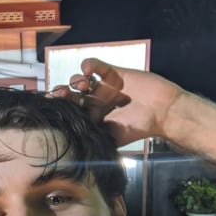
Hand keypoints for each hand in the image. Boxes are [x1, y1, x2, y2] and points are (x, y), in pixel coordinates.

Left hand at [50, 57, 183, 147]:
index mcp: (92, 116)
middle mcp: (94, 101)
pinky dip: (90, 65)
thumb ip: (96, 139)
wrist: (163, 112)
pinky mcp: (113, 73)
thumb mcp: (114, 139)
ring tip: (81, 86)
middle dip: (63, 93)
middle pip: (71, 95)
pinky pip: (98, 66)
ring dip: (76, 81)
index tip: (52, 107)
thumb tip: (74, 150)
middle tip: (59, 94)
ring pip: (81, 80)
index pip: (70, 111)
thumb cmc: (140, 127)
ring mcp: (103, 87)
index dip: (60, 108)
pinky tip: (88, 69)